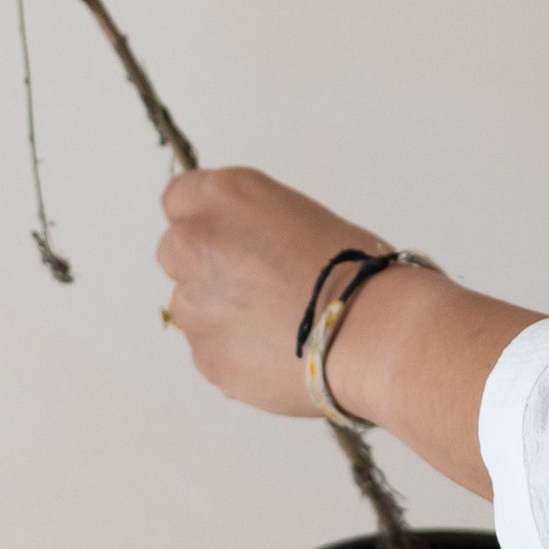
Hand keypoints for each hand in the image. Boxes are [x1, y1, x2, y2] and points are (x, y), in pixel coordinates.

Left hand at [157, 167, 384, 417]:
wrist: (372, 331)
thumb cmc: (355, 269)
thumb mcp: (297, 215)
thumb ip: (246, 224)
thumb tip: (230, 245)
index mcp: (225, 195)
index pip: (179, 198)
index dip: (205, 221)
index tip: (226, 237)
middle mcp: (196, 242)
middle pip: (175, 252)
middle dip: (206, 267)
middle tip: (255, 284)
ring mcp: (194, 302)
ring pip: (190, 306)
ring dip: (220, 313)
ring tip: (277, 323)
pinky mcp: (204, 354)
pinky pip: (208, 349)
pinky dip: (233, 352)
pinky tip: (277, 349)